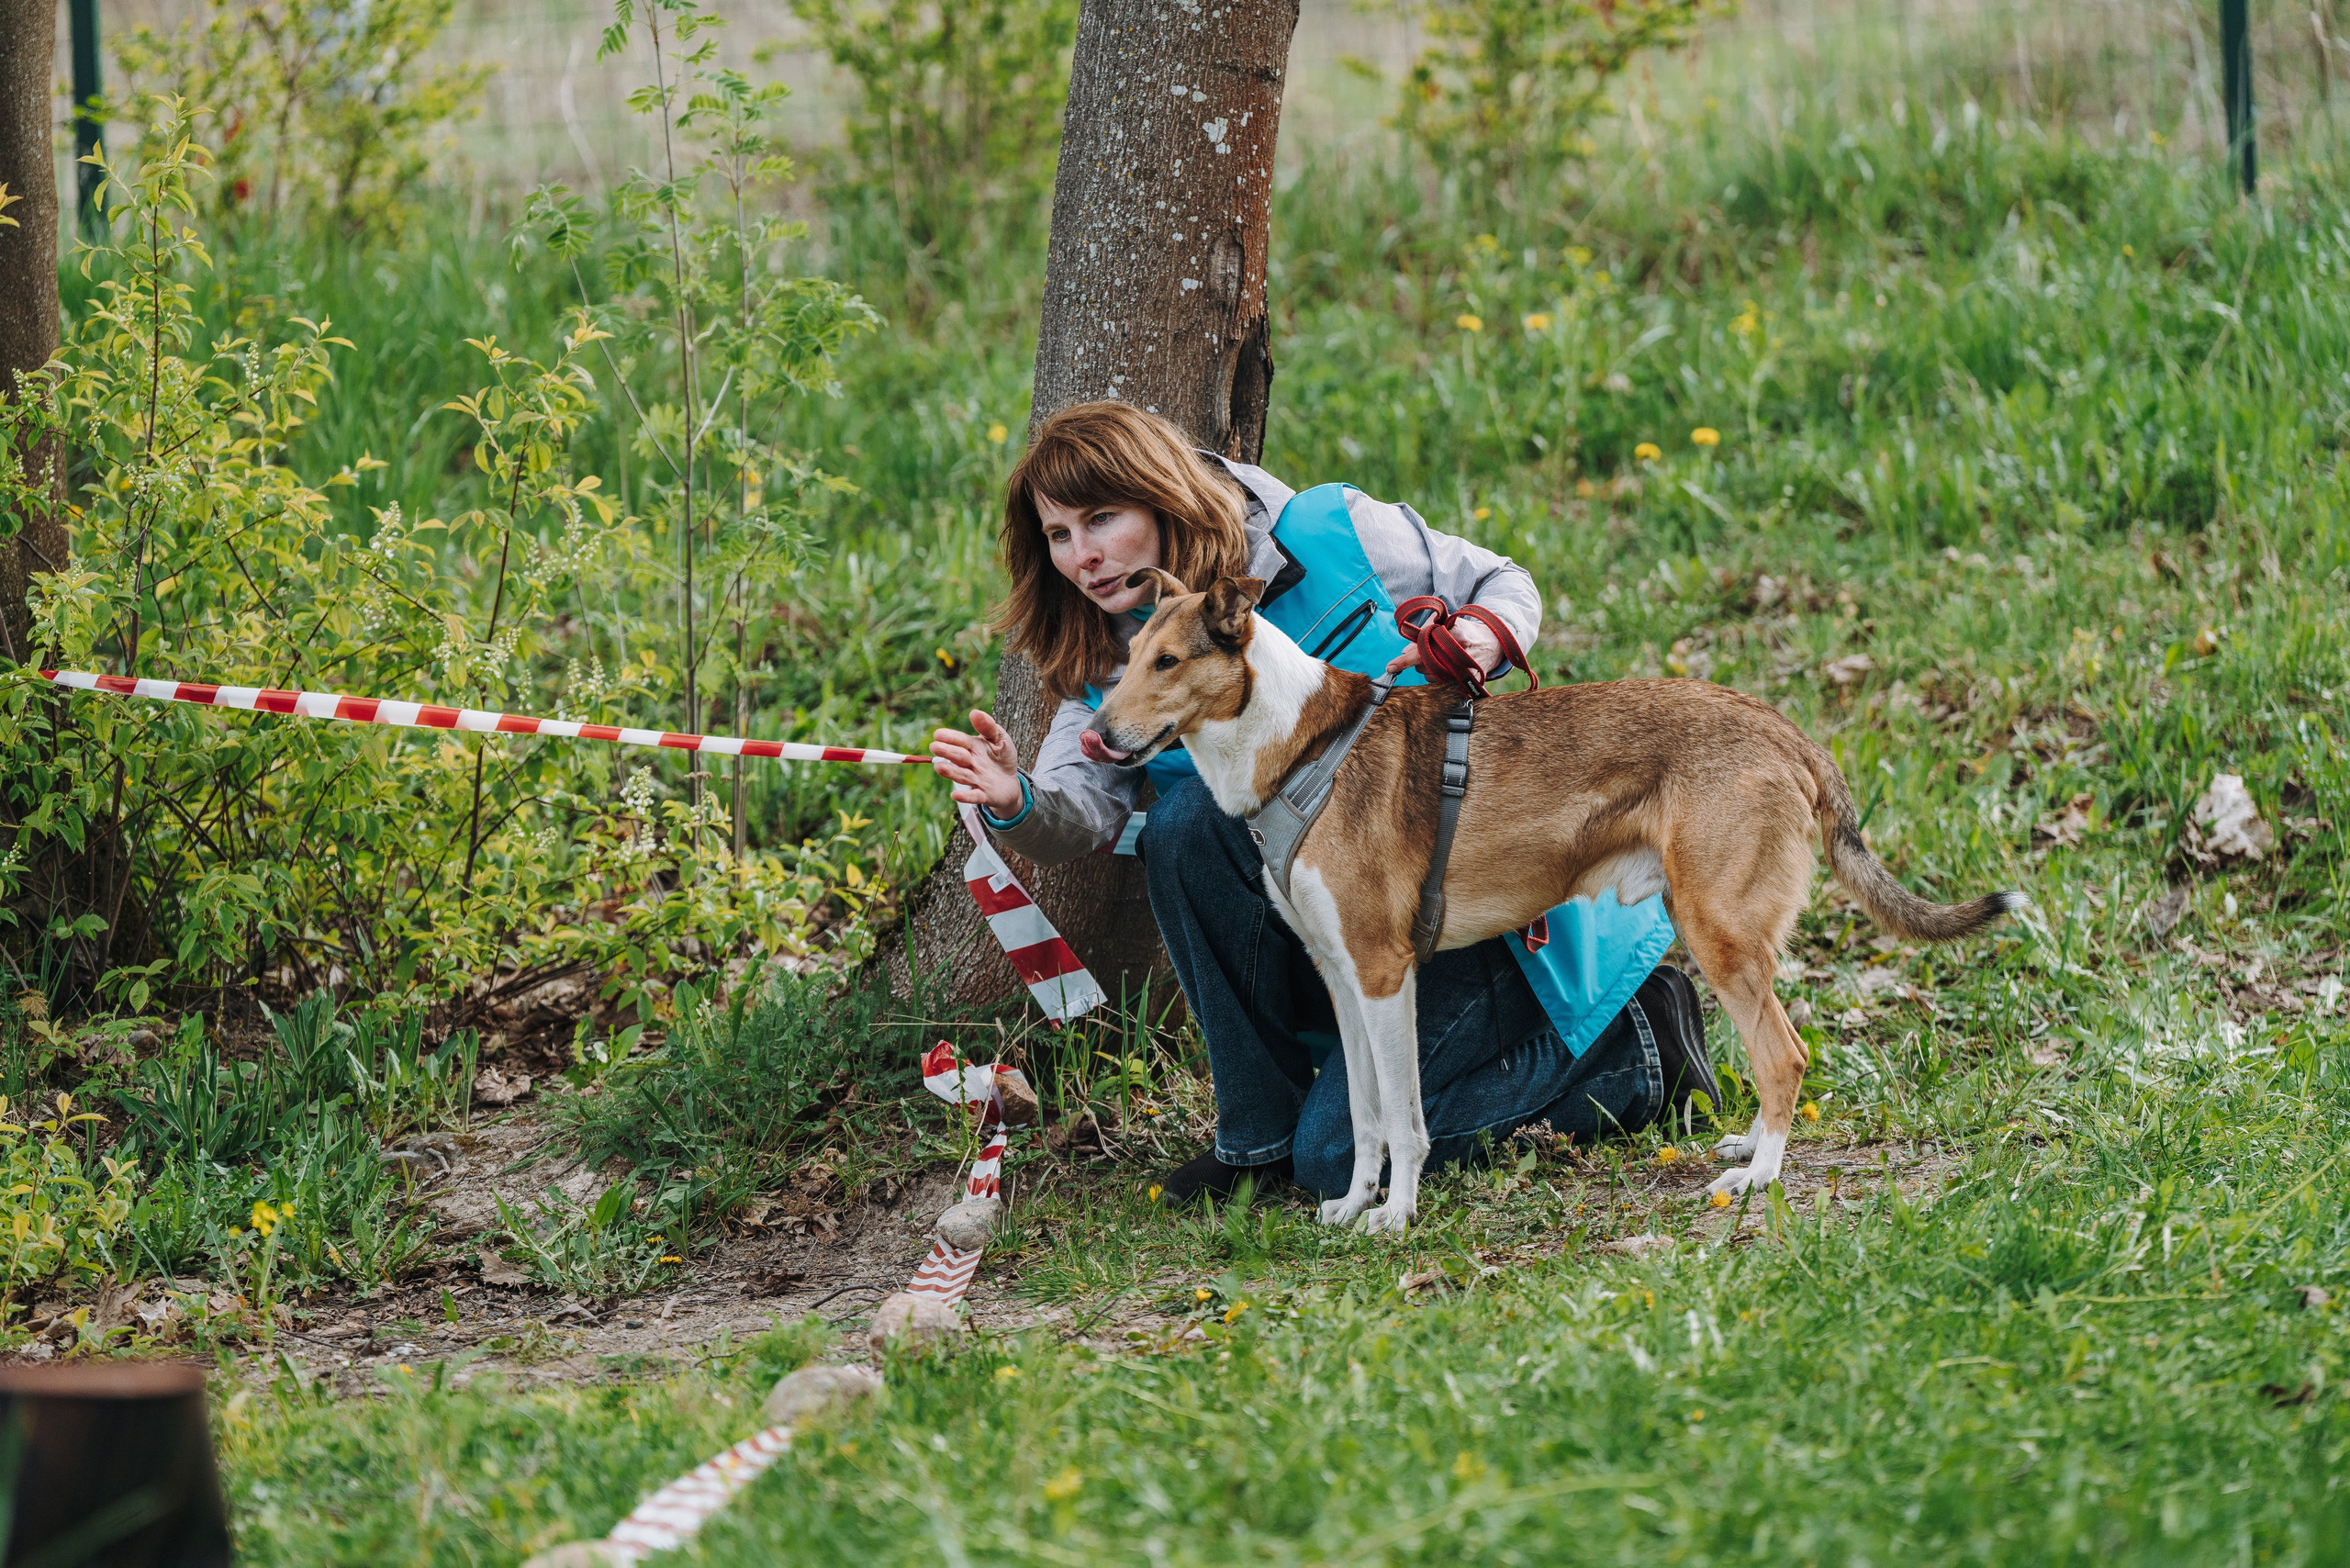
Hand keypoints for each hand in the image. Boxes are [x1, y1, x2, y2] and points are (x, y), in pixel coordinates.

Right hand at [930, 709, 1024, 817]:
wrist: (1010, 782)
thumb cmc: (1002, 757)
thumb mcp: (999, 738)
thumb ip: (988, 727)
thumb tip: (974, 712)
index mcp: (973, 747)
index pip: (961, 741)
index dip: (951, 737)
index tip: (938, 734)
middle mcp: (971, 763)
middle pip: (958, 757)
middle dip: (947, 752)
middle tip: (935, 747)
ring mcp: (976, 779)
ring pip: (962, 775)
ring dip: (951, 772)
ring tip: (939, 767)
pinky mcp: (984, 795)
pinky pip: (974, 796)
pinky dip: (965, 796)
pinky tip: (955, 795)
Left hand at [1385, 614, 1503, 677]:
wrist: (1492, 643)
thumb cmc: (1465, 631)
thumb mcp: (1447, 622)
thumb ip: (1425, 631)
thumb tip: (1405, 650)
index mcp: (1454, 635)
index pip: (1423, 650)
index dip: (1405, 659)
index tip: (1390, 667)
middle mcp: (1460, 653)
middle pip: (1423, 665)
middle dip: (1420, 660)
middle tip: (1429, 651)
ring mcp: (1464, 670)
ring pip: (1430, 676)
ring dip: (1428, 669)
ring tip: (1442, 658)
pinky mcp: (1467, 681)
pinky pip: (1440, 683)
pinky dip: (1437, 676)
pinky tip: (1446, 667)